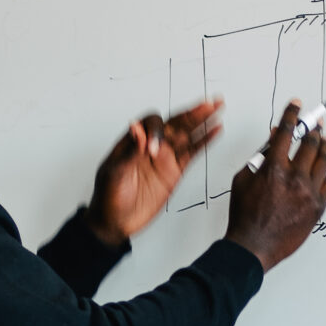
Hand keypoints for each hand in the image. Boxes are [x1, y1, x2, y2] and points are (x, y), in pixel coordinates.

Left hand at [86, 99, 223, 246]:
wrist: (115, 223)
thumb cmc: (108, 198)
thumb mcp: (114, 174)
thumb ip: (129, 151)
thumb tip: (136, 127)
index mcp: (133, 142)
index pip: (151, 123)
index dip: (156, 131)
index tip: (154, 151)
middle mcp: (150, 146)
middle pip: (174, 123)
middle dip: (191, 112)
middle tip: (208, 102)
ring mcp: (164, 158)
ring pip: (186, 134)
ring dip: (202, 120)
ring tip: (218, 105)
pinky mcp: (173, 172)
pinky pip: (192, 152)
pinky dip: (204, 141)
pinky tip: (215, 129)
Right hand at [224, 100, 325, 271]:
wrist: (252, 247)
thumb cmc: (245, 216)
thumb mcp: (243, 181)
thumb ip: (260, 158)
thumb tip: (273, 140)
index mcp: (273, 169)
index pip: (286, 132)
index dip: (291, 114)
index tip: (296, 105)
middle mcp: (294, 178)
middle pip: (312, 142)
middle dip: (313, 128)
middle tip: (315, 123)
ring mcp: (308, 193)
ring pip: (324, 161)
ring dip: (324, 147)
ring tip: (323, 142)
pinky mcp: (317, 207)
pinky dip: (321, 177)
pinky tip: (318, 174)